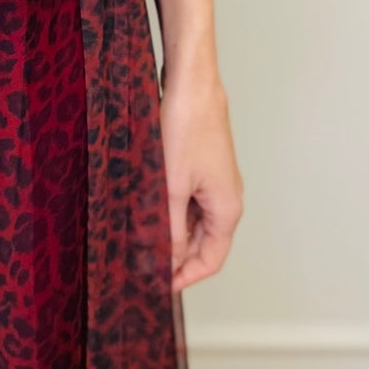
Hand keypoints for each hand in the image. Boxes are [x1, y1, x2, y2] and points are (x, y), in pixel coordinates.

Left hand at [158, 60, 243, 291]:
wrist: (193, 82)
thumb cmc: (186, 128)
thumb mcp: (172, 186)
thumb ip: (171, 228)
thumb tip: (167, 260)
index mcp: (227, 210)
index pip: (210, 261)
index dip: (185, 277)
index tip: (158, 285)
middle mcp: (227, 199)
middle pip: (204, 243)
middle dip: (176, 257)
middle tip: (144, 264)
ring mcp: (216, 181)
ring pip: (195, 221)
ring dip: (172, 232)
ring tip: (141, 239)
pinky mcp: (203, 165)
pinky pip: (190, 199)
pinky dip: (172, 210)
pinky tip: (147, 208)